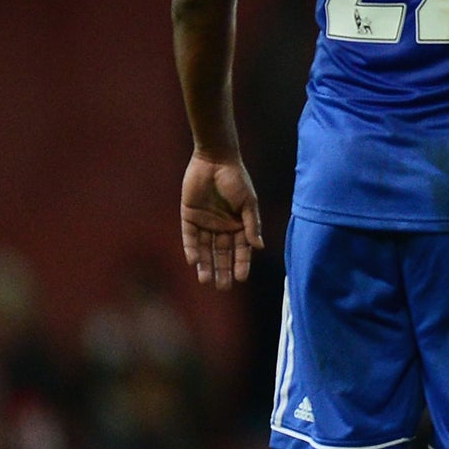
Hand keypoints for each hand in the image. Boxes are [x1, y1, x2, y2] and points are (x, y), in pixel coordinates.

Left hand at [181, 152, 262, 288]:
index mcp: (239, 225)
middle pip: (222, 253)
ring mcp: (205, 222)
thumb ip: (251, 225)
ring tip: (205, 281)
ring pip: (205, 249)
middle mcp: (222, 227)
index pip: (241, 249)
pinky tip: (194, 261)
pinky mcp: (189, 216)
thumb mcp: (248, 203)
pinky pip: (190, 237)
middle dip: (223, 270)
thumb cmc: (237, 180)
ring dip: (205, 265)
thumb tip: (259, 247)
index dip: (241, 263)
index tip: (241, 278)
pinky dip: (192, 249)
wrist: (215, 160)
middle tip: (222, 287)